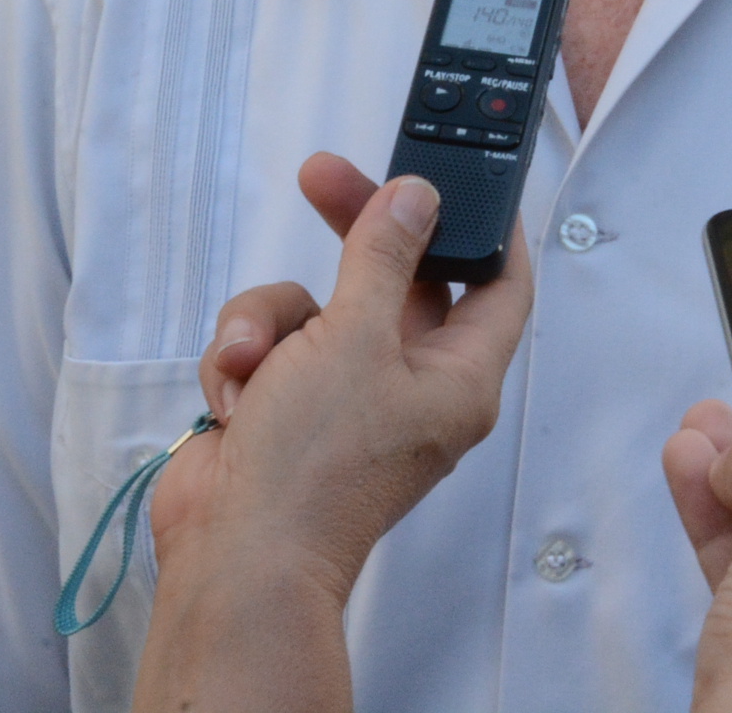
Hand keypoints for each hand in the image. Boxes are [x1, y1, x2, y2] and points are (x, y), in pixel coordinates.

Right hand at [135, 153, 530, 712]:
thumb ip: (384, 255)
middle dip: (352, 233)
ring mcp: (346, 394)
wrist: (234, 557)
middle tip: (323, 176)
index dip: (486, 226)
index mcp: (458, 375)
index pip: (497, 283)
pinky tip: (234, 400)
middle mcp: (409, 382)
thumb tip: (418, 198)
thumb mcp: (354, 338)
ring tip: (256, 365)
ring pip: (315, 304)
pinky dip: (245, 360)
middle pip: (393, 277)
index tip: (462, 175)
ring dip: (271, 320)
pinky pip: (270, 343)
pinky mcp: (287, 403)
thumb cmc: (314, 466)